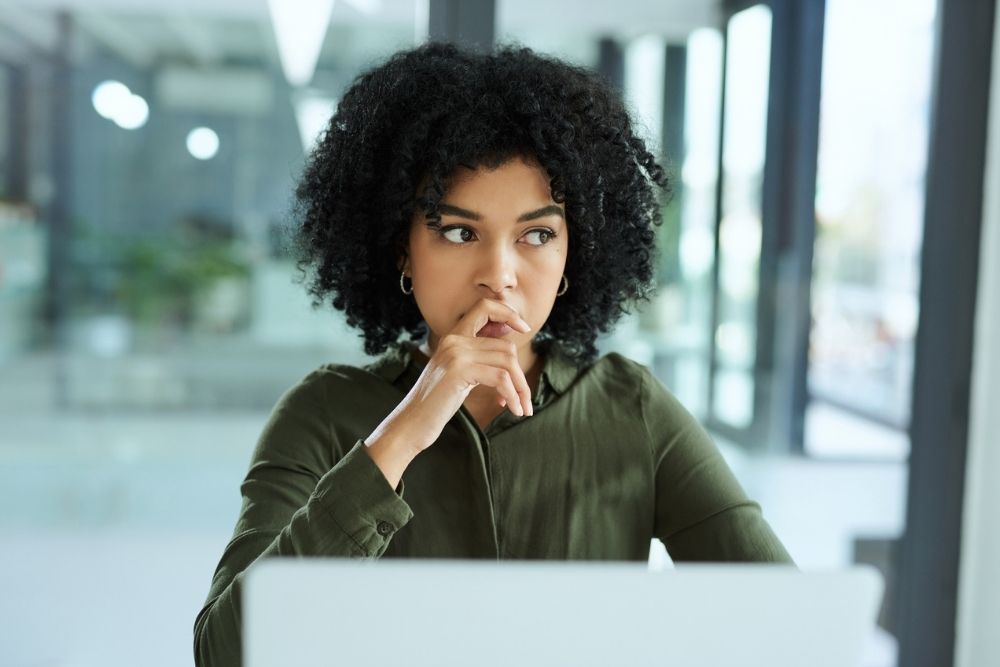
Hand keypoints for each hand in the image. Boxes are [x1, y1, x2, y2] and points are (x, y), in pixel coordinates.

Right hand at [381, 298, 533, 452]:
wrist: (411, 423)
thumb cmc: (437, 403)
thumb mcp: (459, 374)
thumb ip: (479, 357)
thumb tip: (508, 346)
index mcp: (453, 337)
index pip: (485, 307)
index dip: (508, 313)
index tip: (524, 328)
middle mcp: (454, 340)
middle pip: (506, 346)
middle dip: (521, 375)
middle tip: (526, 400)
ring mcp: (455, 354)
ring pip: (507, 362)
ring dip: (521, 388)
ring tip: (522, 408)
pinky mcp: (458, 371)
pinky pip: (501, 378)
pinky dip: (513, 395)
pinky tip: (513, 409)